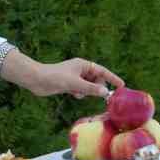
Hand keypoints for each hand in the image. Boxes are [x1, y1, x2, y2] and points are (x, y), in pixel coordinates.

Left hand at [3, 54, 123, 98]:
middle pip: (96, 79)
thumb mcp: (75, 84)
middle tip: (100, 95)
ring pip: (88, 86)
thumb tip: (105, 93)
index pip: (102, 71)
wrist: (37, 80)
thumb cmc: (55, 78)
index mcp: (83, 64)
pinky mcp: (68, 84)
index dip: (112, 78)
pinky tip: (73, 94)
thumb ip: (91, 89)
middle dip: (97, 87)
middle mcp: (80, 69)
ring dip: (87, 91)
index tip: (122, 85)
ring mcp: (74, 77)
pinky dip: (79, 93)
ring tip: (79, 92)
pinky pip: (81, 90)